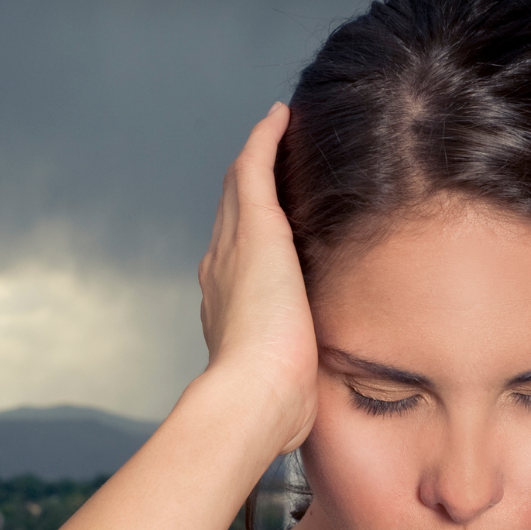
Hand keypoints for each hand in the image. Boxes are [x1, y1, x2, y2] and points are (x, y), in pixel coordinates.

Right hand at [197, 103, 318, 455]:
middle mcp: (221, 271)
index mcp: (227, 308)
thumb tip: (309, 412)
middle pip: (231, 216)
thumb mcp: (287, 390)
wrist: (255, 395)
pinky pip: (255, 168)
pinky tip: (281, 117)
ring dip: (256, 158)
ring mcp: (233, 247)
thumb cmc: (274, 407)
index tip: (266, 224)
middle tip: (269, 158)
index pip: (236, 260)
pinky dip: (266, 140)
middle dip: (247, 188)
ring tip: (276, 132)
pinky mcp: (255, 227)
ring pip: (238, 187)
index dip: (246, 236)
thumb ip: (295, 385)